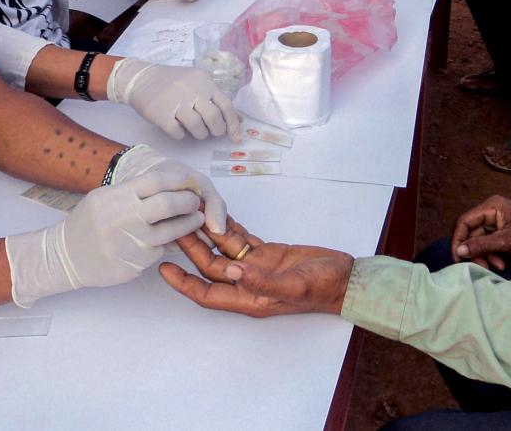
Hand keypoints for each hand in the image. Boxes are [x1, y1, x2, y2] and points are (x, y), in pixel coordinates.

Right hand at [5, 170, 204, 307]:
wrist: (65, 257)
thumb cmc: (87, 224)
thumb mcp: (103, 197)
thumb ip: (133, 191)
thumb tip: (171, 184)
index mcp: (115, 197)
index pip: (156, 180)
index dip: (178, 179)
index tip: (189, 181)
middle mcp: (123, 218)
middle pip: (169, 203)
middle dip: (188, 201)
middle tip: (195, 201)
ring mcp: (130, 243)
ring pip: (172, 230)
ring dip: (189, 224)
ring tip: (196, 218)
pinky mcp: (135, 264)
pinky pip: (161, 250)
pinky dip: (169, 243)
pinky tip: (171, 238)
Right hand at [107, 60, 242, 144]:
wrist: (140, 79)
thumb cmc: (173, 83)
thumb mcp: (197, 84)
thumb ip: (217, 100)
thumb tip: (239, 120)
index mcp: (204, 81)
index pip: (226, 105)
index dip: (233, 124)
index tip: (236, 138)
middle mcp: (192, 90)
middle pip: (213, 118)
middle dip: (216, 130)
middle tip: (211, 132)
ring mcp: (176, 102)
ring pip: (198, 127)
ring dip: (200, 134)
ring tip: (195, 130)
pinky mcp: (161, 114)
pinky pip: (178, 133)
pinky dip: (181, 135)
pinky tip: (178, 128)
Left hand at [160, 223, 353, 317]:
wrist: (346, 278)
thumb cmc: (323, 288)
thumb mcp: (295, 286)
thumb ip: (263, 282)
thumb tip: (231, 272)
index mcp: (250, 298)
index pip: (208, 292)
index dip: (184, 283)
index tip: (164, 268)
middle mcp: (248, 282)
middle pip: (211, 265)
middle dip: (191, 247)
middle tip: (174, 225)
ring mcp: (258, 266)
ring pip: (224, 249)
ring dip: (208, 232)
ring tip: (191, 212)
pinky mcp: (268, 253)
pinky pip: (242, 238)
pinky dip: (229, 225)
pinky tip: (217, 212)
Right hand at [450, 196, 510, 270]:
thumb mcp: (509, 241)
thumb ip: (482, 245)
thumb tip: (458, 250)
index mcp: (491, 206)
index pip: (464, 222)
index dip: (458, 240)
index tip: (458, 258)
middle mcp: (491, 211)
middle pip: (471, 233)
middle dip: (476, 251)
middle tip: (483, 266)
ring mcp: (497, 221)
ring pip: (480, 241)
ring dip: (486, 255)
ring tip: (499, 265)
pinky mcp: (503, 230)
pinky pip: (490, 243)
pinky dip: (494, 254)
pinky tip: (503, 263)